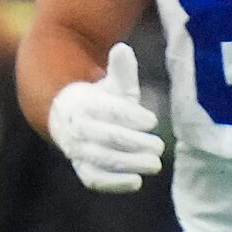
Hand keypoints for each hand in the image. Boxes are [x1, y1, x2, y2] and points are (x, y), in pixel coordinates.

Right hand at [48, 42, 163, 193]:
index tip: (152, 120)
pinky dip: (114, 183)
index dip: (130, 117)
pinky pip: (94, 179)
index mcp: (84, 104)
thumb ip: (121, 71)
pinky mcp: (84, 170)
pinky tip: (136, 182)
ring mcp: (79, 151)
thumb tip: (123, 48)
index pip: (107, 111)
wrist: (72, 120)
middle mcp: (78, 129)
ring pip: (101, 159)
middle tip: (159, 146)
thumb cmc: (103, 102)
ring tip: (155, 164)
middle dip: (134, 142)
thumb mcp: (113, 86)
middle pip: (105, 137)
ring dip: (129, 163)